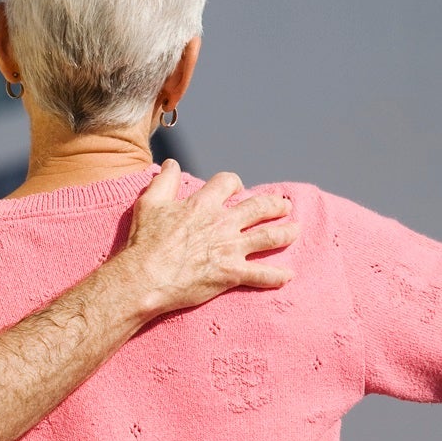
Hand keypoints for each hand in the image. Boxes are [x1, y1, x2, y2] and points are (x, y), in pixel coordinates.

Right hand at [113, 161, 297, 318]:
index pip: (228, 183)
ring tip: (296, 230)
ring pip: (268, 237)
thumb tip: (170, 163)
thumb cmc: (145, 241)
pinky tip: (288, 275)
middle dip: (275, 205)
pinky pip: (262, 274)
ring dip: (286, 233)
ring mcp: (230, 249)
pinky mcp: (231, 274)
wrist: (145, 277)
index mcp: (203, 204)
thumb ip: (164, 181)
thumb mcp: (150, 203)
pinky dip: (277, 276)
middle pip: (259, 207)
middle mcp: (222, 223)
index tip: (237, 188)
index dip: (234, 183)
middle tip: (285, 205)